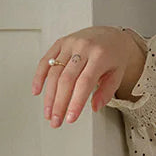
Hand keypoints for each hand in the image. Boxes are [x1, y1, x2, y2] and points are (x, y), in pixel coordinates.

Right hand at [31, 26, 145, 125]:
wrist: (111, 34)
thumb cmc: (114, 56)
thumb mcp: (118, 74)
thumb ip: (107, 92)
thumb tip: (95, 107)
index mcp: (100, 55)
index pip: (84, 83)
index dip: (76, 102)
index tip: (70, 118)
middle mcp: (83, 47)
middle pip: (66, 79)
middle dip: (59, 103)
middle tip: (56, 121)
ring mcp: (69, 43)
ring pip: (54, 72)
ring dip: (49, 95)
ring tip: (49, 113)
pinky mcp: (60, 42)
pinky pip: (45, 60)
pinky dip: (39, 76)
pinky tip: (37, 91)